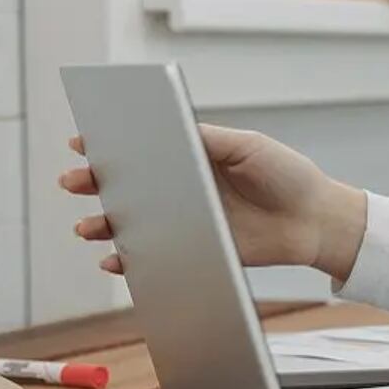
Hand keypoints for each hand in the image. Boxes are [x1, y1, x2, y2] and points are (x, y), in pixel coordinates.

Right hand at [58, 125, 367, 281]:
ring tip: (87, 226)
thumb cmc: (286, 175)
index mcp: (192, 155)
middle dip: (95, 183)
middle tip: (74, 181)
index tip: (82, 142)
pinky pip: (154, 256)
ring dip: (104, 224)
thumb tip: (168, 128)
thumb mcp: (248, 147)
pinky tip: (113, 260)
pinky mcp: (195, 249)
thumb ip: (209, 139)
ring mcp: (186, 220)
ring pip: (132, 223)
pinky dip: (129, 260)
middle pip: (127, 185)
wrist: (315, 221)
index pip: (142, 147)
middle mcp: (183, 187)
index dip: (110, 144)